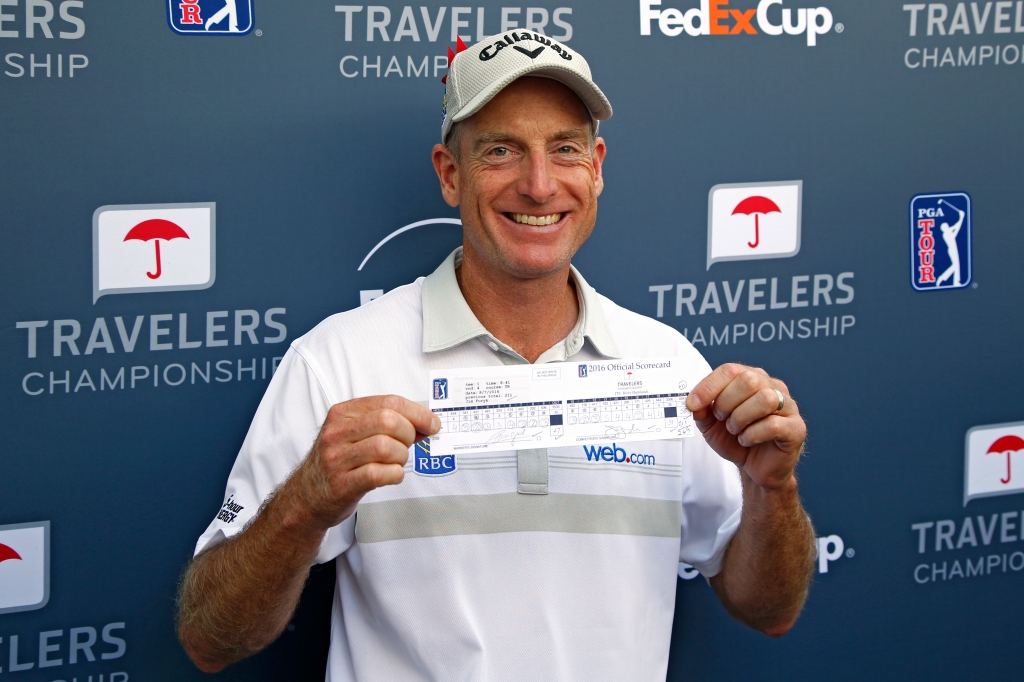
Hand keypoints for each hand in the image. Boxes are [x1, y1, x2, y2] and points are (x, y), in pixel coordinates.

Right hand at [297, 395, 439, 527]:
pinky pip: (379, 474)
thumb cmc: (337, 462)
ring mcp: (337, 459)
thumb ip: (384, 424)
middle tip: (409, 444)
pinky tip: (391, 475)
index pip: (389, 402)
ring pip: (386, 447)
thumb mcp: (352, 433)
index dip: (417, 413)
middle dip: (409, 434)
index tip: (431, 424)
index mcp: (342, 414)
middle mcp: (337, 433)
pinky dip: (394, 474)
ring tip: (396, 461)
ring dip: (402, 456)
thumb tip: (425, 423)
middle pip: (388, 421)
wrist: (306, 496)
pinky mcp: (342, 485)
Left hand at [685, 364, 805, 490]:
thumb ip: (701, 410)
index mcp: (752, 379)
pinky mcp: (796, 428)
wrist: (756, 467)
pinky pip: (774, 424)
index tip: (692, 404)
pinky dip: (753, 435)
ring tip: (735, 430)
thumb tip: (693, 401)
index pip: (730, 370)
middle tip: (722, 419)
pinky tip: (747, 440)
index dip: (708, 386)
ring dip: (741, 418)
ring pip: (765, 399)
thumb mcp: (710, 424)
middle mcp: (773, 387)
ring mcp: (788, 406)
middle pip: (749, 380)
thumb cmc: (736, 439)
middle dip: (727, 402)